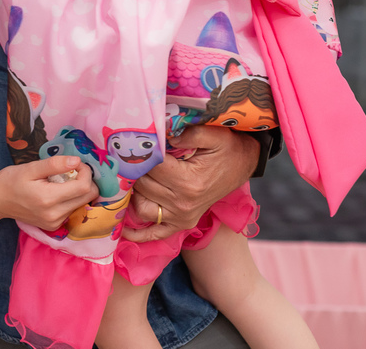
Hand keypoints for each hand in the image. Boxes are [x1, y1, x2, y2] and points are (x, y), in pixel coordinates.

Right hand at [0, 155, 98, 230]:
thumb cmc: (11, 181)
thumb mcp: (30, 168)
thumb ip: (54, 164)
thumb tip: (77, 161)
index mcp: (49, 199)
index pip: (84, 187)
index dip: (86, 172)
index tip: (77, 163)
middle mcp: (54, 215)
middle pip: (88, 197)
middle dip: (86, 180)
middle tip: (73, 170)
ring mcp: (55, 223)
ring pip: (82, 204)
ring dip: (79, 190)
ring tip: (63, 180)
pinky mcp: (54, 226)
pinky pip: (73, 210)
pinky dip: (71, 199)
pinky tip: (58, 191)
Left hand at [121, 125, 258, 242]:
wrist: (243, 165)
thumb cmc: (228, 148)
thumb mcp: (215, 135)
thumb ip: (190, 133)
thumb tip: (164, 134)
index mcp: (188, 182)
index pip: (150, 167)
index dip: (139, 152)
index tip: (133, 141)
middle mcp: (183, 203)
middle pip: (142, 185)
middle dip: (133, 169)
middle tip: (126, 155)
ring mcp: (182, 217)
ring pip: (140, 205)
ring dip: (132, 192)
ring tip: (128, 177)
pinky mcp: (182, 224)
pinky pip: (155, 233)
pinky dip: (138, 233)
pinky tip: (123, 230)